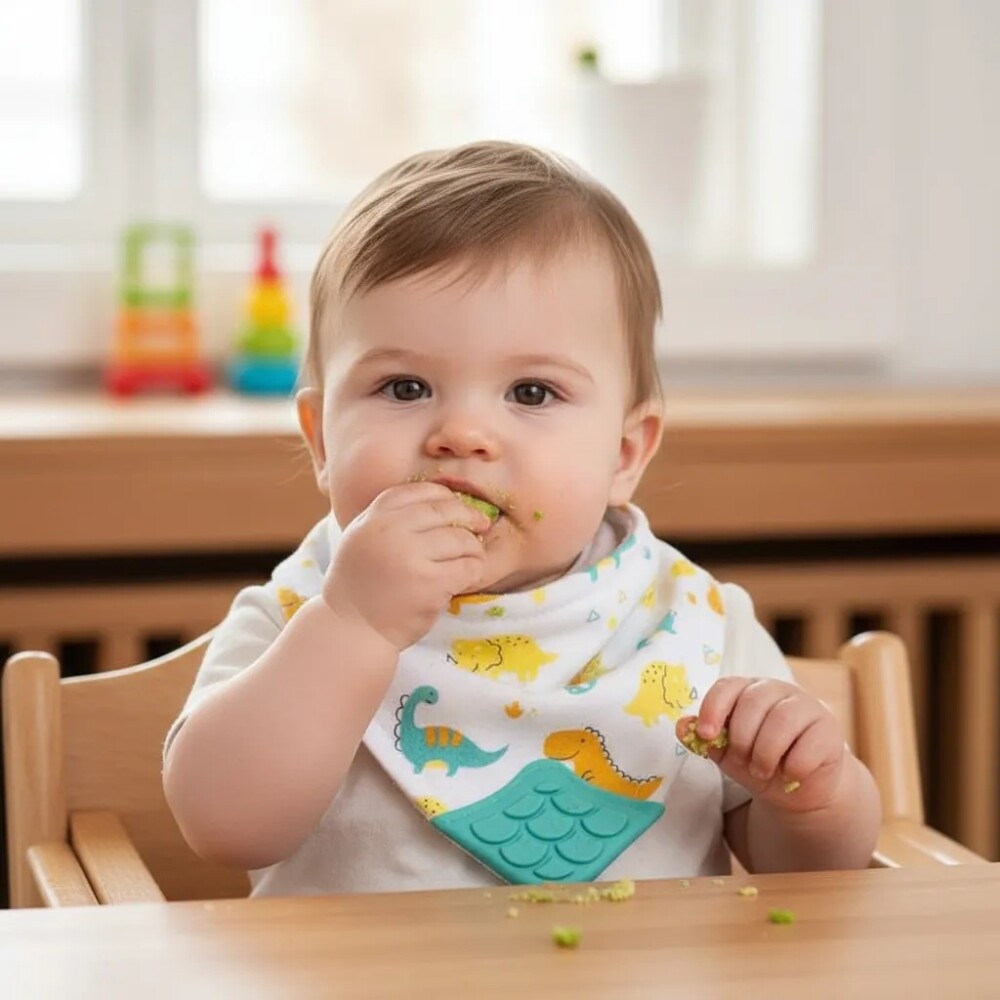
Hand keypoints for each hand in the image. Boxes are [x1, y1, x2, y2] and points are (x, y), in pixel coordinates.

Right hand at [322, 482, 491, 650]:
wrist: (350, 629)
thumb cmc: (360, 586)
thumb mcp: (362, 538)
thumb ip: (390, 518)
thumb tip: (441, 500)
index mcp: (375, 516)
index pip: (422, 491)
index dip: (446, 498)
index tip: (457, 509)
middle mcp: (390, 530)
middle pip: (446, 511)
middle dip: (470, 517)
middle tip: (482, 525)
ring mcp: (410, 556)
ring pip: (462, 539)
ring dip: (474, 548)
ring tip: (472, 558)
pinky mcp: (430, 583)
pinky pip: (468, 567)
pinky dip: (474, 570)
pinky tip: (469, 576)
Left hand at [676, 677, 847, 811]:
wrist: (799, 787)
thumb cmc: (759, 761)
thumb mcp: (727, 753)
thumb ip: (706, 740)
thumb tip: (682, 726)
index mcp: (748, 690)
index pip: (727, 687)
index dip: (713, 708)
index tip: (706, 735)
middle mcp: (777, 690)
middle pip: (752, 703)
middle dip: (741, 739)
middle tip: (742, 762)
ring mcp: (806, 706)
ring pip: (781, 721)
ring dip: (765, 754)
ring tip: (762, 771)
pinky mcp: (829, 730)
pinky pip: (809, 745)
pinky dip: (793, 766)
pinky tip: (790, 774)